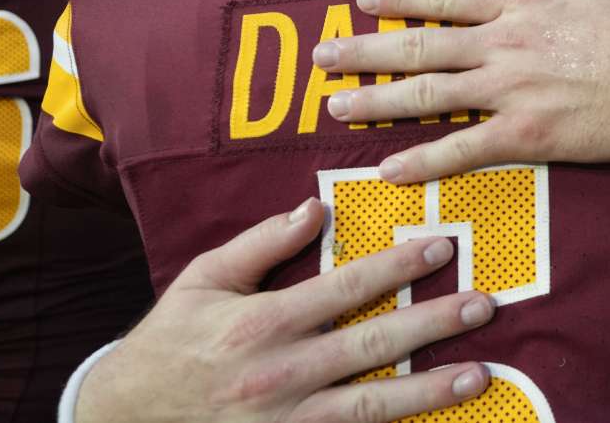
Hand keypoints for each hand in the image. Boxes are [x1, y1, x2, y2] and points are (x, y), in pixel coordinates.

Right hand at [76, 199, 493, 422]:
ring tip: (481, 375)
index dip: (397, 267)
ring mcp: (289, 419)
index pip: (345, 286)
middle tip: (482, 305)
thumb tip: (317, 207)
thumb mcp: (205, 279)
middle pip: (372, 344)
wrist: (127, 417)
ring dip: (431, 389)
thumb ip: (262, 243)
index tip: (440, 248)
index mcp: (262, 322)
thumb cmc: (171, 341)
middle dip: (433, 324)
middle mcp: (282, 372)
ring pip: (373, 404)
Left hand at [312, 0, 609, 183]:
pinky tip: (388, 170)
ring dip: (376, 102)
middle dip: (365, 51)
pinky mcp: (526, 137)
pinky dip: (423, 162)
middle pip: (419, 47)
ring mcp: (511, 92)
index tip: (360, 1)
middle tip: (323, 57)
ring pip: (428, 97)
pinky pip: (463, 151)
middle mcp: (504, 45)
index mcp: (521, 2)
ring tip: (336, 107)